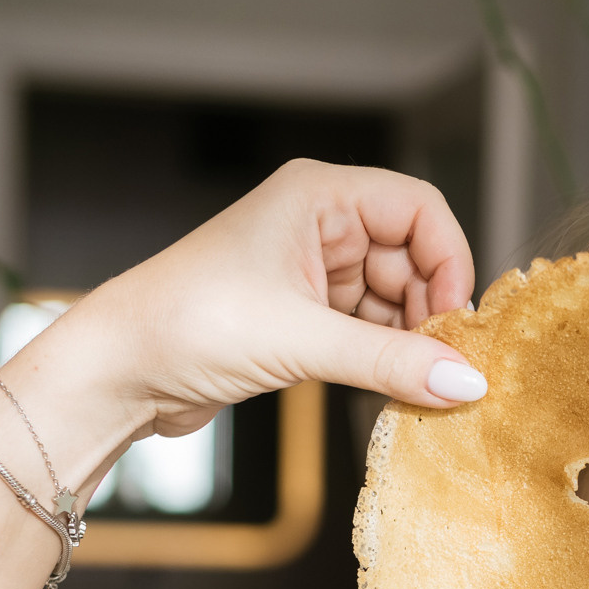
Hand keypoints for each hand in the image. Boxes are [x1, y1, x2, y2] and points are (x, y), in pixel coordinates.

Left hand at [34, 159, 485, 441]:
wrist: (121, 370)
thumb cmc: (188, 324)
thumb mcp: (301, 341)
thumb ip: (391, 361)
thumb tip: (467, 381)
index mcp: (318, 197)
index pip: (419, 209)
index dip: (448, 261)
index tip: (455, 323)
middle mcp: (318, 225)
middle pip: (411, 258)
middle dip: (428, 312)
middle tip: (442, 369)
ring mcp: (310, 272)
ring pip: (392, 300)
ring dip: (408, 344)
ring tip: (416, 387)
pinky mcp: (301, 318)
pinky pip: (366, 332)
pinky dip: (383, 361)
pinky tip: (391, 391)